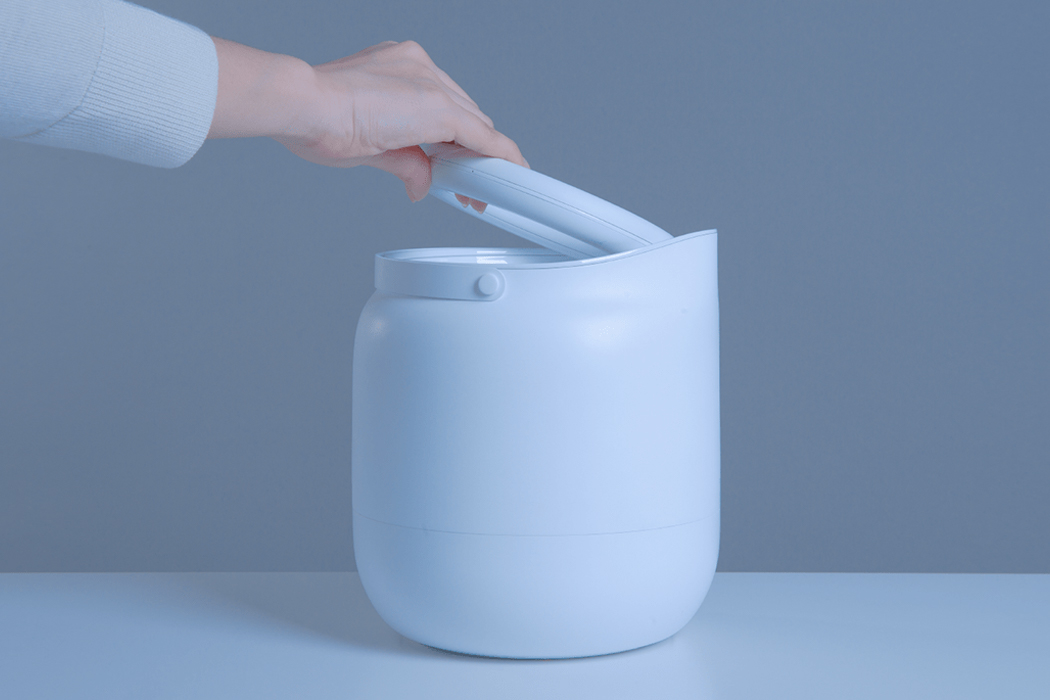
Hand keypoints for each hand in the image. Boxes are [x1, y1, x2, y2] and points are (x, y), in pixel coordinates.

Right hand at [208, 38, 526, 206]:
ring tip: (482, 191)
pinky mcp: (439, 105)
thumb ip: (406, 162)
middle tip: (471, 186)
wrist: (302, 105)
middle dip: (469, 153)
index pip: (441, 105)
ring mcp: (430, 81)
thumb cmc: (315, 119)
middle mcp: (418, 66)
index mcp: (398, 68)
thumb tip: (421, 185)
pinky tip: (508, 172)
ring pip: (474, 124)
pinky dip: (498, 156)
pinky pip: (482, 136)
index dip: (453, 140)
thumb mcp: (370, 146)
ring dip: (481, 159)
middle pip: (463, 115)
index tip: (458, 164)